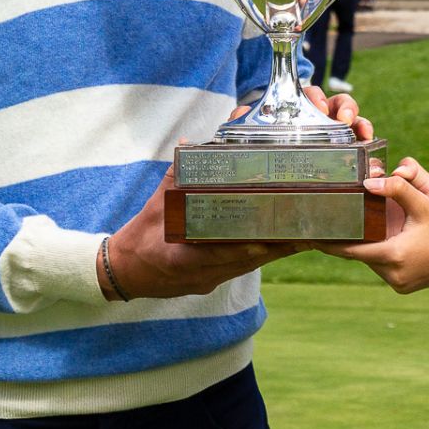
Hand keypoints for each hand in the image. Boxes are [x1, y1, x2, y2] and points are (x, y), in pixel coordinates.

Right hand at [103, 164, 293, 300]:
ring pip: (248, 268)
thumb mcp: (154, 207)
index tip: (264, 242)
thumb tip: (190, 145)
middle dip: (274, 249)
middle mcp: (199, 276)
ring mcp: (207, 281)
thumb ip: (175, 177)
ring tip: (304, 238)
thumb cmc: (139, 239)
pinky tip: (280, 244)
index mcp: (179, 261)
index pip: (215, 257)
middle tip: (304, 233)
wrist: (124, 274)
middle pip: (244, 263)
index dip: (241, 251)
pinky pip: (241, 269)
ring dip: (273, 253)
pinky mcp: (211, 283)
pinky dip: (259, 256)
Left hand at [225, 89, 372, 140]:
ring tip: (363, 132)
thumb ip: (244, 121)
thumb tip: (238, 112)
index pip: (311, 95)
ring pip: (352, 116)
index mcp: (300, 109)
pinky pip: (361, 136)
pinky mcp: (348, 146)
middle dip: (343, 107)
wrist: (280, 179)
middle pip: (337, 102)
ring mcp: (337, 130)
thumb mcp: (257, 134)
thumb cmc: (272, 147)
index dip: (316, 97)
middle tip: (342, 120)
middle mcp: (321, 116)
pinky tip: (368, 141)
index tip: (319, 107)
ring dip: (359, 120)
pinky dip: (366, 133)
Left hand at [323, 165, 428, 293]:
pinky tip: (378, 240)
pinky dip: (380, 254)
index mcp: (394, 256)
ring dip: (367, 247)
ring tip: (350, 229)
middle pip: (361, 255)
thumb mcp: (423, 204)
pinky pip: (384, 268)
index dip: (329, 244)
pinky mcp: (406, 286)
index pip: (350, 251)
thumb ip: (396, 189)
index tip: (310, 236)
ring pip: (372, 262)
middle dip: (349, 241)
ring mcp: (400, 284)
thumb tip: (368, 182)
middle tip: (330, 224)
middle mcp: (394, 275)